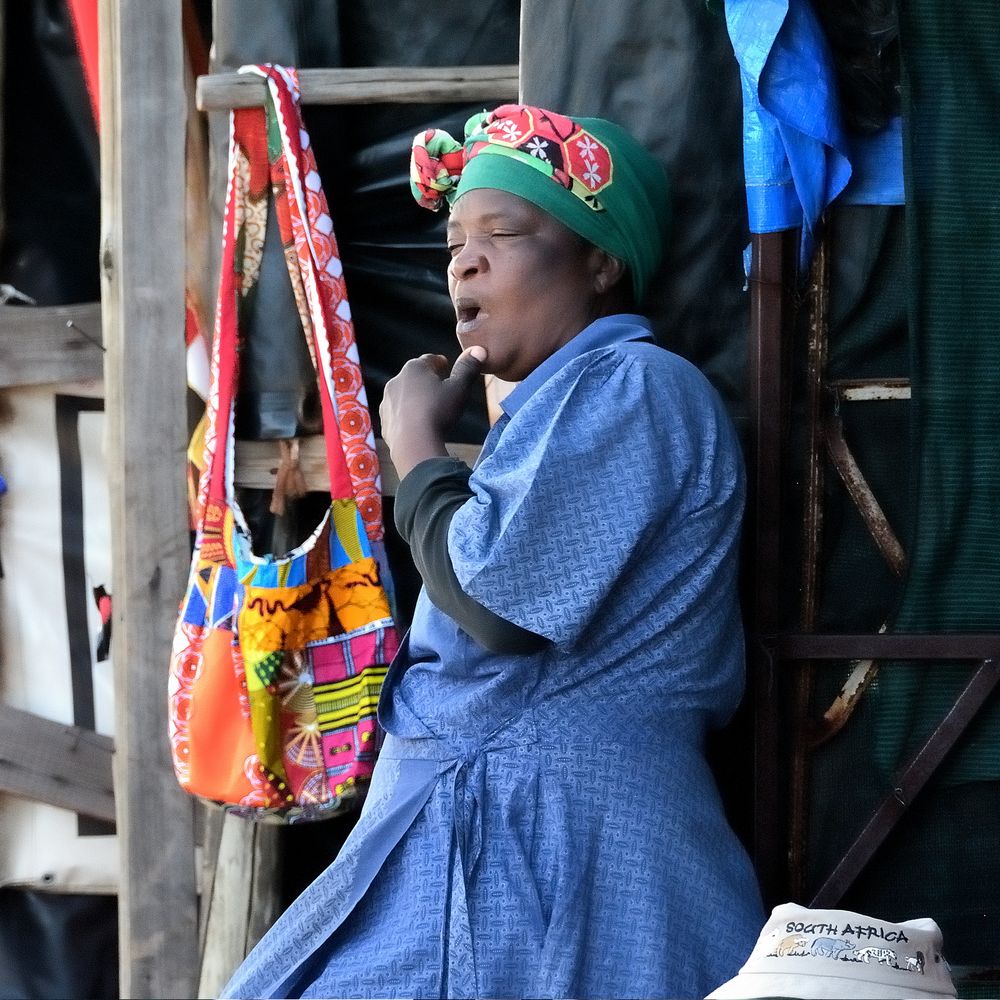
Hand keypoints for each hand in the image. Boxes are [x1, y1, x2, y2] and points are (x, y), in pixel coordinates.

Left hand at [380, 346, 486, 479]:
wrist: (413, 444)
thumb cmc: (438, 411)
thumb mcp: (460, 389)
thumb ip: (468, 368)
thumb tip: (479, 350)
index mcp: (414, 368)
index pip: (429, 360)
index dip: (440, 363)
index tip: (447, 367)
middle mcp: (396, 380)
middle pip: (415, 376)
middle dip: (427, 380)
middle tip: (441, 389)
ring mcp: (387, 401)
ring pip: (405, 395)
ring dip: (416, 398)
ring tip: (430, 410)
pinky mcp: (384, 420)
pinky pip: (398, 414)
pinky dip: (407, 416)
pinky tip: (418, 425)